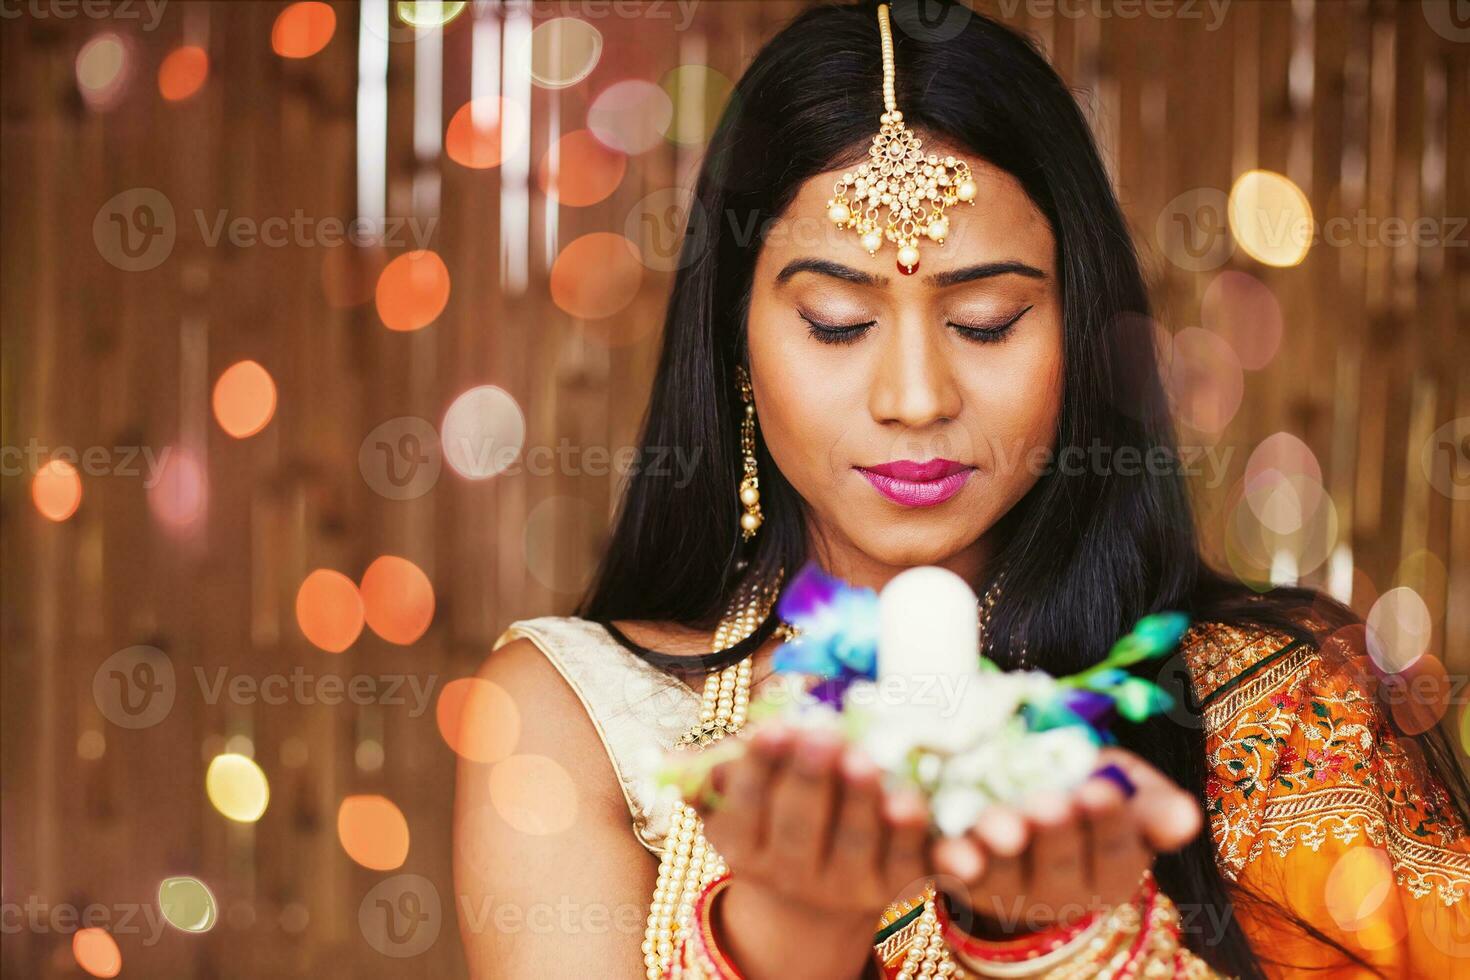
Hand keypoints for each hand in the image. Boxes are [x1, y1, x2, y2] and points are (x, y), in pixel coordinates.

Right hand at [688, 723, 930, 979]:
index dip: (760, 768)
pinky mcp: (895, 887)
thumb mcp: (735, 802)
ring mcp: (846, 886)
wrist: (816, 898)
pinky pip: (908, 860)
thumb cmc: (771, 820)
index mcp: (744, 847)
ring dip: (860, 802)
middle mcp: (791, 874)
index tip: (773, 727)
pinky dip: (913, 834)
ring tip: (866, 759)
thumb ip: (709, 774)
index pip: (746, 806)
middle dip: (810, 779)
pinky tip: (914, 801)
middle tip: (822, 734)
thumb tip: (663, 757)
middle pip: (799, 827)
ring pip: (854, 843)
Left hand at [929, 748, 1201, 935]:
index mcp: (1108, 874)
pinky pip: (936, 864)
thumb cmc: (1085, 790)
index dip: (1109, 824)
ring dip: (989, 849)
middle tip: (1047, 804)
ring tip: (991, 824)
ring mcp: (999, 888)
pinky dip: (927, 843)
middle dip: (1051, 834)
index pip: (1114, 852)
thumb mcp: (1125, 792)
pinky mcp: (951, 875)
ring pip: (993, 872)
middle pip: (1054, 865)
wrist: (1022, 802)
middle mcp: (1055, 892)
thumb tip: (1187, 817)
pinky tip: (915, 811)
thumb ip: (1151, 806)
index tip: (1101, 791)